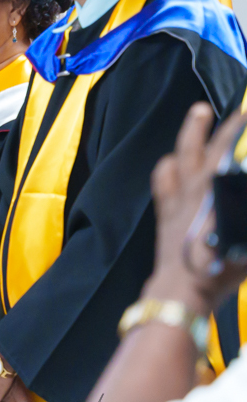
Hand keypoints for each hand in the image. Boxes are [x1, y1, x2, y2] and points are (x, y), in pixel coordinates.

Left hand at [145, 102, 246, 313]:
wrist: (183, 289)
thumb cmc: (222, 269)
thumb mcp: (246, 242)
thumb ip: (243, 214)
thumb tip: (241, 195)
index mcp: (222, 192)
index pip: (235, 155)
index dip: (242, 138)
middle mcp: (200, 187)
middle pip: (215, 146)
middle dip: (230, 126)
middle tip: (241, 112)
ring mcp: (179, 195)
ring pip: (184, 152)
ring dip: (193, 130)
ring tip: (199, 112)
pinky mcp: (165, 207)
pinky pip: (163, 177)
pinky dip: (168, 164)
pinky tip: (173, 159)